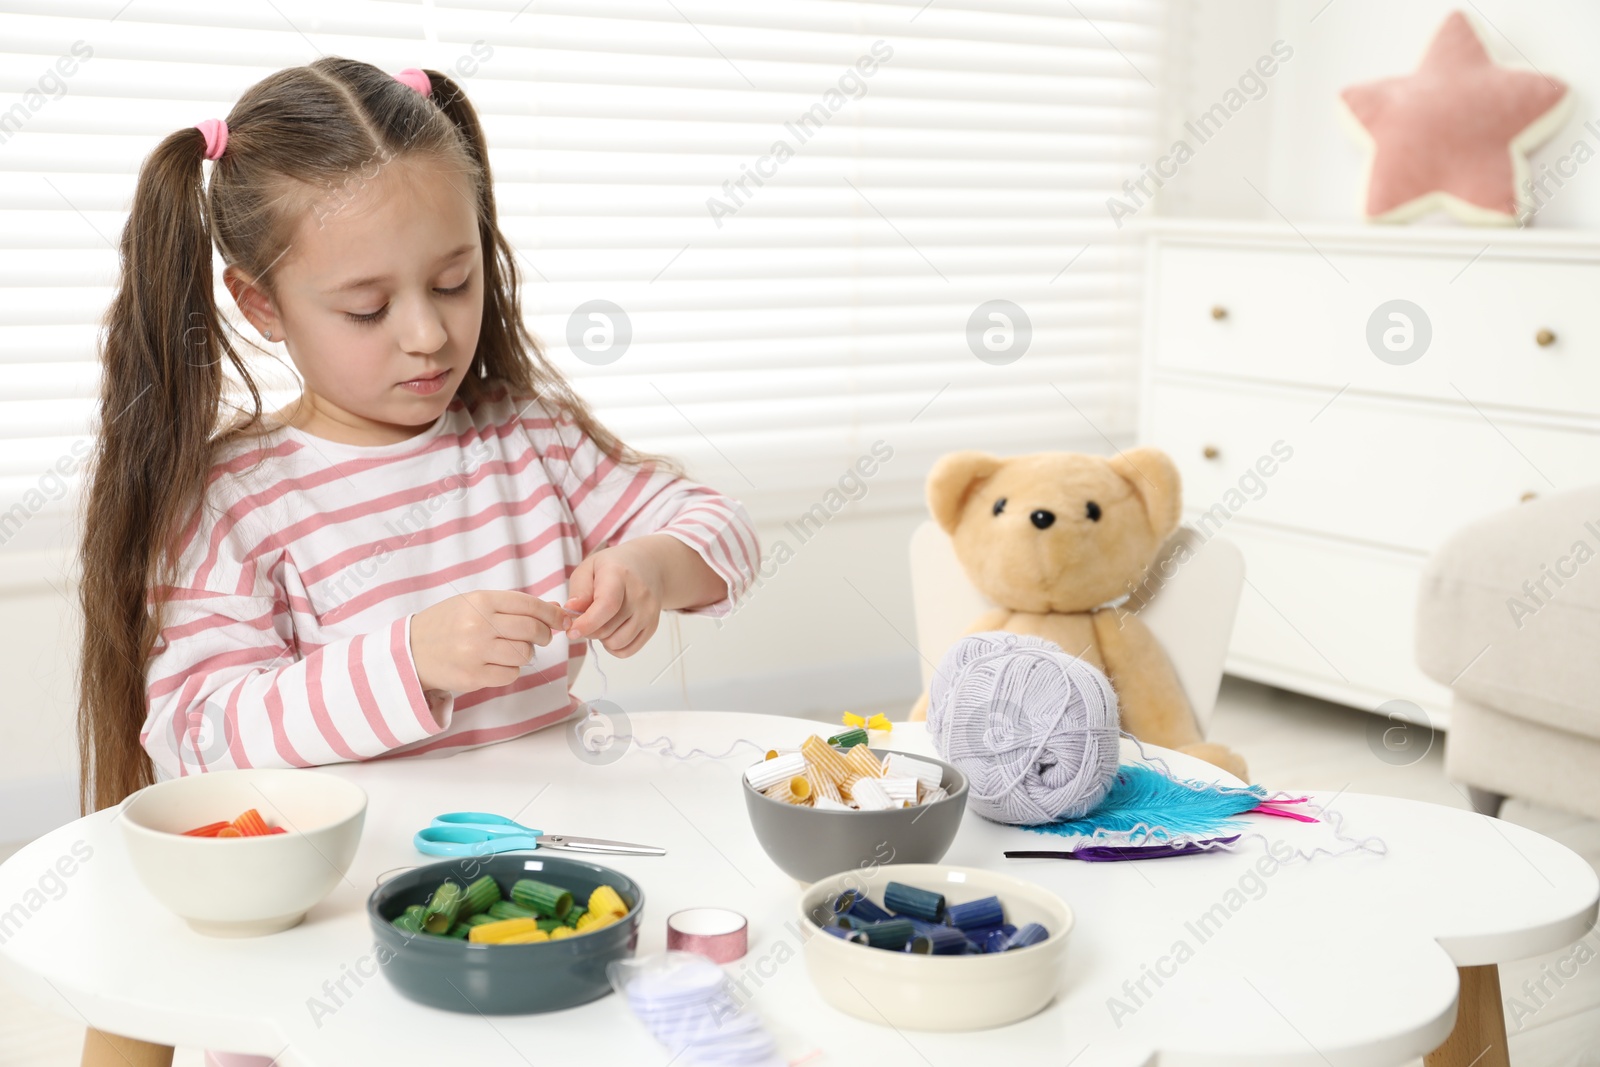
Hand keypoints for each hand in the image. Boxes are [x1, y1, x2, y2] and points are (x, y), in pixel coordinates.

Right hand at [409, 590, 569, 693]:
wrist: (411, 650)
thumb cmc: (448, 624)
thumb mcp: (476, 604)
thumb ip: (514, 606)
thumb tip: (556, 610)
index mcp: (481, 601)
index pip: (530, 605)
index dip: (551, 614)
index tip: (561, 619)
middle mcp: (479, 625)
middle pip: (532, 631)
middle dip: (543, 635)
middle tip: (539, 637)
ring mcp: (475, 652)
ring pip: (524, 655)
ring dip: (524, 654)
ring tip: (510, 650)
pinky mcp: (473, 676)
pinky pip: (510, 675)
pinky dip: (510, 671)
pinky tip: (497, 664)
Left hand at [563, 540, 665, 657]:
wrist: (649, 566)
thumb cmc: (614, 567)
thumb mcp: (589, 567)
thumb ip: (579, 589)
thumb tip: (571, 610)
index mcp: (620, 575)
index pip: (607, 605)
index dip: (588, 623)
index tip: (572, 631)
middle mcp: (639, 595)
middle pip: (607, 629)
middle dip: (588, 630)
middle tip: (584, 618)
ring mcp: (649, 612)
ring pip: (616, 643)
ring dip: (601, 639)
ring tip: (601, 622)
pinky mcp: (652, 626)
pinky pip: (628, 651)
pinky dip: (614, 647)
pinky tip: (611, 632)